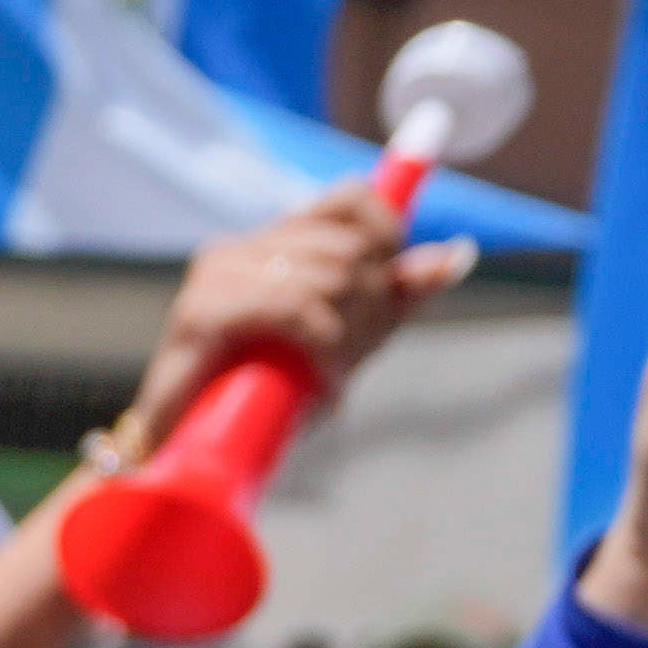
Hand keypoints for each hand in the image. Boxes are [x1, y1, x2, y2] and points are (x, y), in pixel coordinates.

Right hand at [140, 191, 460, 436]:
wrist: (190, 449)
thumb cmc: (264, 392)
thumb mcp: (347, 336)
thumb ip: (396, 295)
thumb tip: (457, 253)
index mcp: (273, 241)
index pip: (350, 197)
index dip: (387, 235)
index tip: (390, 288)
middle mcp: (241, 245)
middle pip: (348, 246)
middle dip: (371, 305)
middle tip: (355, 353)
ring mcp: (216, 273)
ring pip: (325, 276)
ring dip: (347, 333)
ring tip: (332, 373)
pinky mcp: (200, 310)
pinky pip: (292, 307)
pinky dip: (321, 343)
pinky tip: (320, 377)